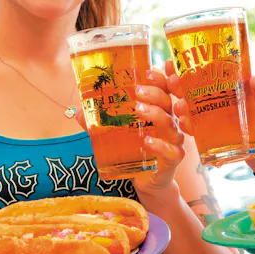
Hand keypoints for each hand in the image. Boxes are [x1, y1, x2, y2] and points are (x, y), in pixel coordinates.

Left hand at [76, 70, 183, 195]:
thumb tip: (80, 111)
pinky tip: (146, 140)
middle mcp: (169, 123)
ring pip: (170, 124)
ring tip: (138, 109)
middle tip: (137, 90)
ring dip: (155, 114)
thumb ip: (102, 123)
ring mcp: (174, 141)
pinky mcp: (173, 159)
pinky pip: (171, 150)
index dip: (160, 79)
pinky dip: (159, 145)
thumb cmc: (136, 152)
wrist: (147, 181)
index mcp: (159, 111)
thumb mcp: (119, 134)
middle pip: (168, 102)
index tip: (147, 72)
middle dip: (155, 93)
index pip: (165, 90)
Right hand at [165, 62, 254, 167]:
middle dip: (176, 84)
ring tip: (180, 107)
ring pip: (186, 108)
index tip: (172, 61)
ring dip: (180, 106)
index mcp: (220, 84)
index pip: (198, 71)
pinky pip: (193, 129)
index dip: (183, 65)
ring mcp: (207, 115)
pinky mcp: (207, 133)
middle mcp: (209, 97)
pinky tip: (185, 124)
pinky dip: (188, 126)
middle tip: (173, 80)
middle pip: (186, 88)